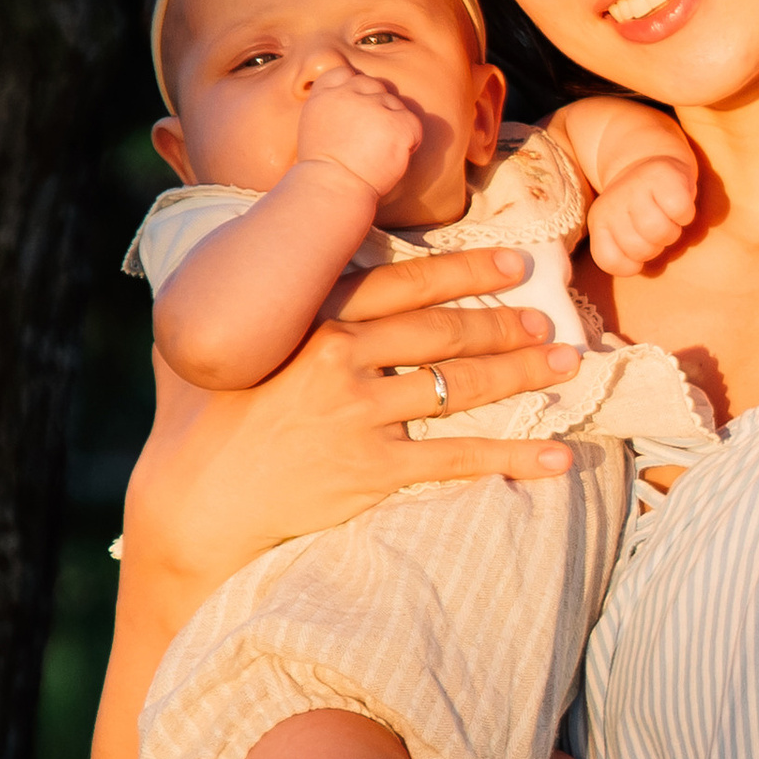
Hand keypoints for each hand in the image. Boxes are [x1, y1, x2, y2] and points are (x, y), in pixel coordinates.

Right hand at [125, 245, 580, 585]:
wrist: (191, 502)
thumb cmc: (198, 421)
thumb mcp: (219, 343)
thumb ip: (254, 304)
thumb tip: (246, 257)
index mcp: (311, 320)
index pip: (405, 284)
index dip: (466, 270)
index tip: (513, 263)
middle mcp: (340, 358)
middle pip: (443, 331)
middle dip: (505, 323)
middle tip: (548, 319)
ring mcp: (359, 415)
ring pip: (459, 385)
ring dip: (522, 374)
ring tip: (567, 365)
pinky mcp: (372, 470)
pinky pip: (458, 459)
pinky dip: (514, 458)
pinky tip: (558, 457)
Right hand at [295, 65, 425, 199]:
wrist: (332, 187)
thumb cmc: (323, 167)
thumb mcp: (314, 125)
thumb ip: (332, 105)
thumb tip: (353, 101)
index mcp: (327, 93)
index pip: (345, 73)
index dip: (356, 90)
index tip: (356, 112)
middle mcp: (350, 93)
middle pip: (375, 86)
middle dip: (378, 108)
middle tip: (369, 140)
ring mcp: (376, 106)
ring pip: (396, 105)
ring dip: (393, 126)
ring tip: (378, 152)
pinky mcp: (398, 123)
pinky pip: (414, 124)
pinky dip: (410, 141)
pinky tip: (394, 156)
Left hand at [584, 152, 698, 274]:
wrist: (650, 162)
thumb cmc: (639, 208)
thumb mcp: (619, 230)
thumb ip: (620, 254)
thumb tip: (637, 266)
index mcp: (599, 219)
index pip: (610, 260)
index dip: (630, 263)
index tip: (637, 244)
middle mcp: (613, 202)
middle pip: (640, 250)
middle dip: (655, 246)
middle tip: (655, 228)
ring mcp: (637, 187)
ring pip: (660, 232)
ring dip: (671, 232)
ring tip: (667, 219)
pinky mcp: (665, 177)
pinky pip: (680, 212)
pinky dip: (685, 215)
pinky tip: (678, 207)